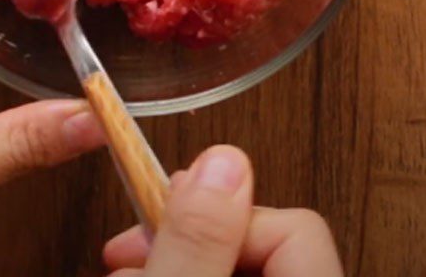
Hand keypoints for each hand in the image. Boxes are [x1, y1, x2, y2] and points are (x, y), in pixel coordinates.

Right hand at [103, 146, 342, 275]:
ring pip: (236, 265)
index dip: (224, 216)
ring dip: (180, 258)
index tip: (161, 222)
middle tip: (132, 250)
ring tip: (128, 273)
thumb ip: (199, 242)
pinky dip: (188, 274)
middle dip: (189, 236)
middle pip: (264, 242)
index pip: (297, 228)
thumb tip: (224, 160)